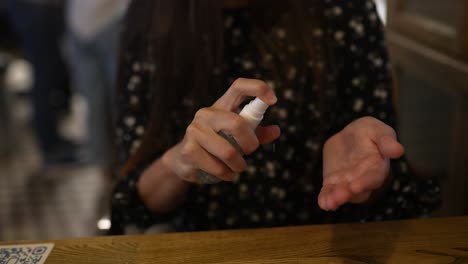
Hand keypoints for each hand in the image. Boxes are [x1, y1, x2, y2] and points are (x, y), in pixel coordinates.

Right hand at [162, 78, 280, 182]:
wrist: (184, 160)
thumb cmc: (216, 145)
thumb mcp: (238, 137)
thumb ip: (257, 134)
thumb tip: (276, 131)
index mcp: (222, 106)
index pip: (239, 86)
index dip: (258, 88)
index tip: (273, 101)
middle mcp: (207, 113)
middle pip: (237, 123)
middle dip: (250, 143)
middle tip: (251, 152)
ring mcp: (195, 130)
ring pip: (228, 151)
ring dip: (239, 165)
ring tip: (237, 168)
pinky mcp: (188, 150)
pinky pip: (217, 167)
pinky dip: (226, 175)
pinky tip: (224, 173)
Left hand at [318, 116, 404, 210]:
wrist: (348, 136)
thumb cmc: (368, 132)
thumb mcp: (377, 129)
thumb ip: (387, 140)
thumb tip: (398, 151)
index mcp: (377, 167)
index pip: (373, 177)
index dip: (365, 182)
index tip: (355, 186)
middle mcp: (363, 179)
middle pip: (358, 190)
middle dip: (348, 194)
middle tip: (340, 196)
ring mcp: (347, 183)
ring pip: (343, 194)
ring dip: (336, 199)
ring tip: (329, 203)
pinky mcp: (333, 183)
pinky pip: (329, 193)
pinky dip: (326, 198)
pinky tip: (323, 203)